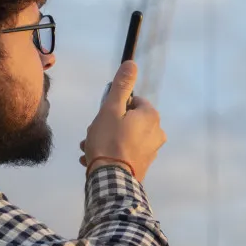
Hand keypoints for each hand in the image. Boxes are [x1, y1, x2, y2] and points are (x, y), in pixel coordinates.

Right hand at [80, 60, 164, 180]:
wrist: (111, 181)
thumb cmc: (109, 141)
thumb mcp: (111, 109)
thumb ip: (121, 86)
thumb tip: (131, 63)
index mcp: (152, 116)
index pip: (132, 101)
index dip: (114, 106)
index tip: (102, 116)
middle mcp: (157, 133)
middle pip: (127, 120)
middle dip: (106, 126)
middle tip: (92, 135)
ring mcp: (151, 151)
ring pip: (123, 137)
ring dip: (104, 140)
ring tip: (89, 149)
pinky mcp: (142, 166)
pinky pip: (123, 153)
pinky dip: (109, 153)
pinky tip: (93, 160)